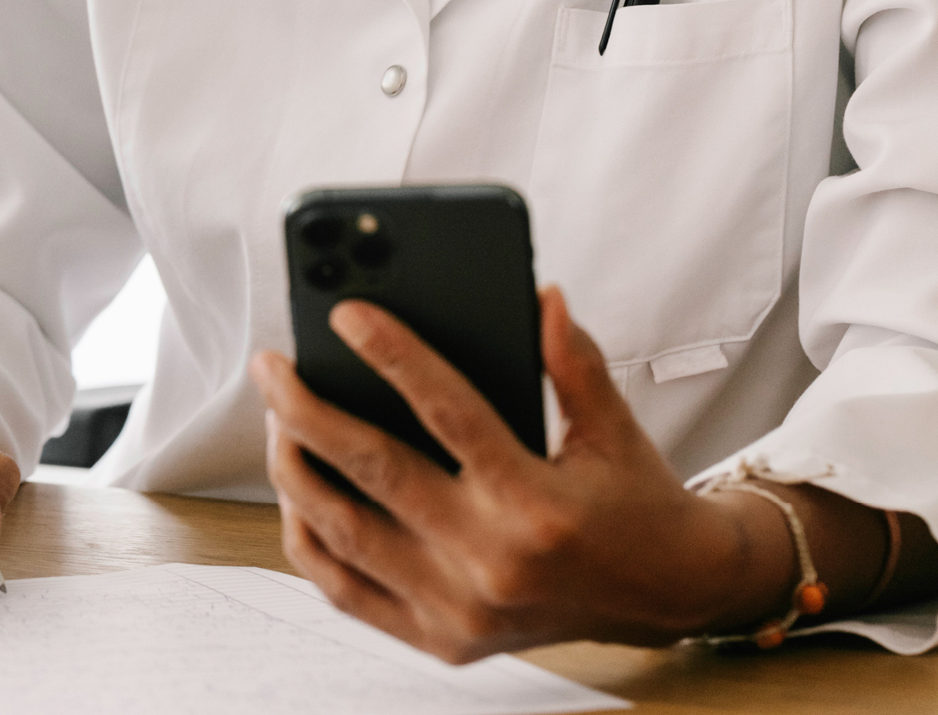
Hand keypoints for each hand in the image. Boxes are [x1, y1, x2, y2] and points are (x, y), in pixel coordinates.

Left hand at [251, 289, 801, 660]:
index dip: (394, 355)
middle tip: (272, 365)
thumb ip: (573, 361)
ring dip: (295, 470)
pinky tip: (295, 491)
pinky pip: (349, 592)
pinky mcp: (442, 640)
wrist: (666, 598)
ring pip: (345, 534)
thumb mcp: (613, 424)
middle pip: (375, 472)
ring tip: (274, 418)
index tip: (345, 312)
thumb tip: (540, 296)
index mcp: (536, 503)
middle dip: (308, 410)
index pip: (448, 412)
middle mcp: (492, 562)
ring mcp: (459, 610)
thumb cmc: (634, 499)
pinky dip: (310, 541)